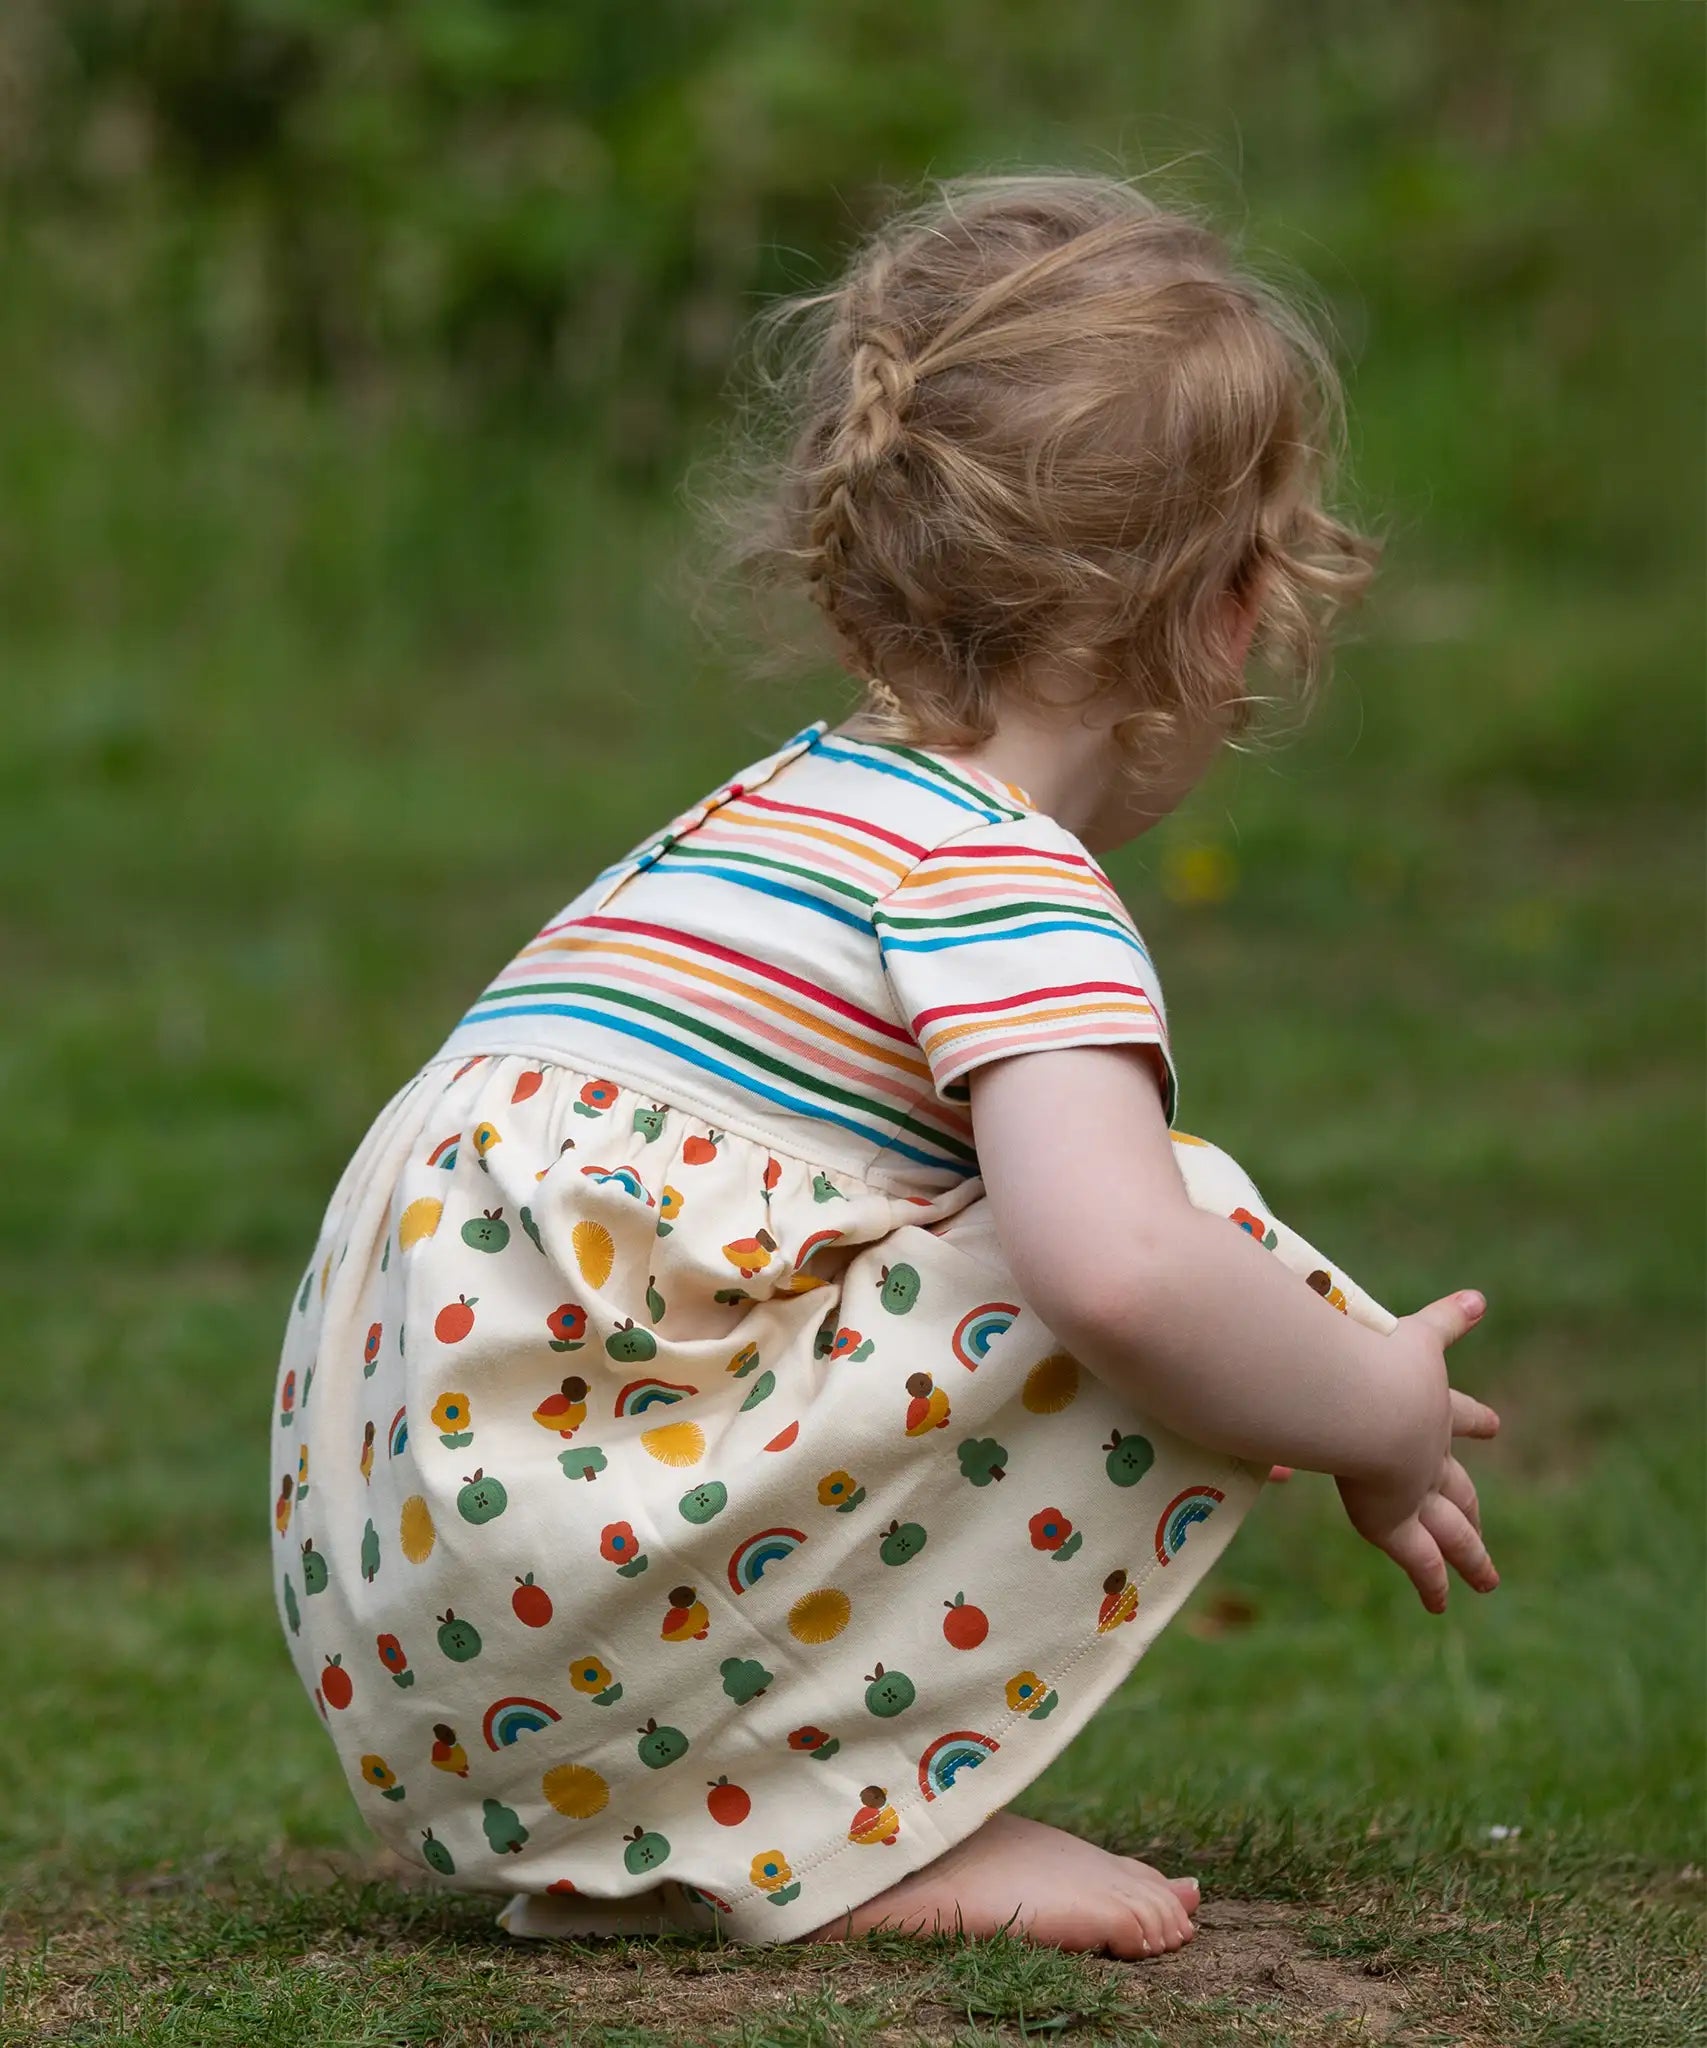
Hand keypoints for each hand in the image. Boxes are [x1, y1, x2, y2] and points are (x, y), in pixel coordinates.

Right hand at [1334, 1290, 1501, 1611]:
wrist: (1366, 1402)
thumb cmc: (1361, 1356)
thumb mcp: (1397, 1333)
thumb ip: (1439, 1322)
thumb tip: (1477, 1300)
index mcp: (1424, 1400)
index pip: (1456, 1410)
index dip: (1474, 1419)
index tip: (1496, 1427)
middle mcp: (1428, 1448)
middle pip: (1458, 1484)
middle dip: (1469, 1503)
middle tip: (1479, 1520)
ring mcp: (1418, 1488)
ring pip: (1454, 1528)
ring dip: (1473, 1555)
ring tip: (1489, 1580)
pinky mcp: (1396, 1522)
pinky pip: (1421, 1562)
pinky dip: (1432, 1583)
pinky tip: (1442, 1604)